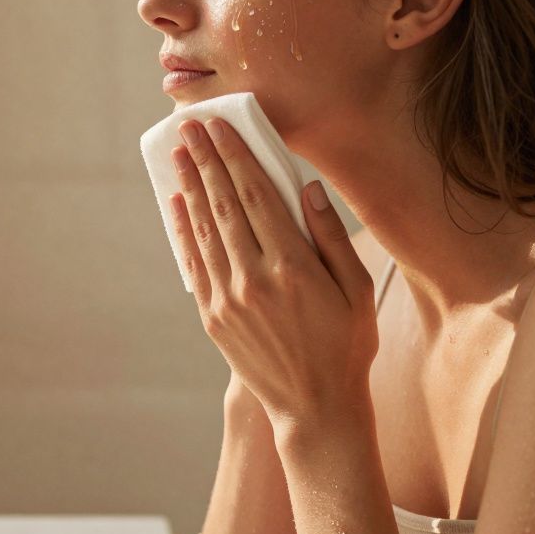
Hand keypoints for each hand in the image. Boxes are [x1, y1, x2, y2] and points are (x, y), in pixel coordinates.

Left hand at [168, 117, 377, 426]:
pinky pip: (194, 263)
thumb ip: (331, 237)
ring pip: (204, 230)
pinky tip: (178, 203)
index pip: (256, 196)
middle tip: (189, 127)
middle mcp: (254, 279)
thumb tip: (306, 189)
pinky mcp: (213, 317)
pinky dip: (184, 230)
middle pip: (223, 205)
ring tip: (180, 154)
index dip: (235, 156)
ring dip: (191, 187)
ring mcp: (228, 299)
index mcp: (292, 267)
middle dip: (205, 161)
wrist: (314, 407)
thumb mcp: (356, 290)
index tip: (219, 126)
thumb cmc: (346, 345)